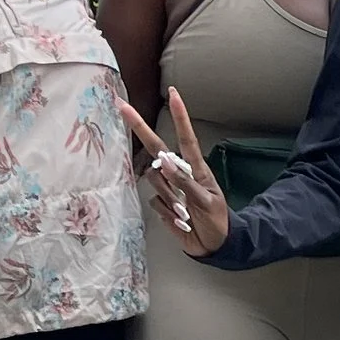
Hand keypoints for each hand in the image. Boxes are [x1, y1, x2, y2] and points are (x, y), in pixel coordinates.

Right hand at [118, 87, 228, 256]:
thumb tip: (165, 162)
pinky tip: (179, 220)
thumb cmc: (216, 220)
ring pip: (154, 180)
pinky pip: (156, 201)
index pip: (185, 138)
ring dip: (168, 195)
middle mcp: (179, 174)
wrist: (215, 245)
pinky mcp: (162, 204)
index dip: (180, 116)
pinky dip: (167, 212)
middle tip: (122, 107)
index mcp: (195, 169)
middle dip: (139, 127)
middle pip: (156, 148)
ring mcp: (169, 188)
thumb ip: (185, 182)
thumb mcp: (205, 201)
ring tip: (184, 211)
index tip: (173, 94)